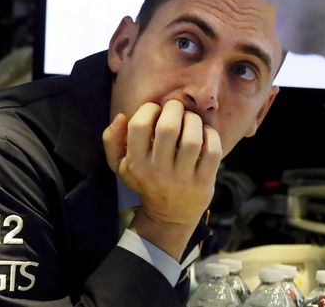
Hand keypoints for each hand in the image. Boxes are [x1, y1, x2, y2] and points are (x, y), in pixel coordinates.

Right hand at [102, 100, 222, 256]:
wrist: (169, 215)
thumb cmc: (144, 181)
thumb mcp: (119, 165)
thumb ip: (111, 139)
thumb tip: (120, 116)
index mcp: (135, 163)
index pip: (139, 126)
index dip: (149, 109)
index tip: (155, 110)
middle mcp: (157, 171)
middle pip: (168, 128)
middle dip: (174, 109)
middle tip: (176, 108)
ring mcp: (182, 178)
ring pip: (192, 139)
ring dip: (193, 120)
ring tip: (190, 119)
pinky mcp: (204, 182)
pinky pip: (212, 152)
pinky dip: (211, 135)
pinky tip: (205, 132)